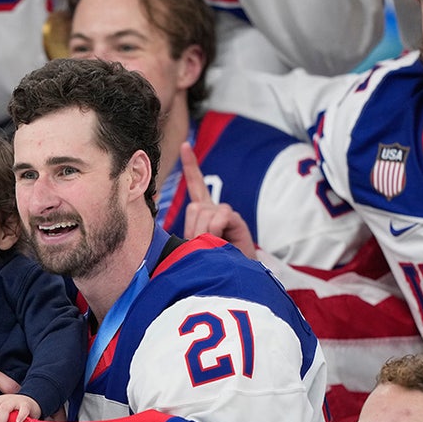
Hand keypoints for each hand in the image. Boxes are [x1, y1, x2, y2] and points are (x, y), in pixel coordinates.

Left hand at [180, 142, 255, 257]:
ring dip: (205, 232)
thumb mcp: (196, 244)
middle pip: (194, 207)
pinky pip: (221, 216)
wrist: (231, 276)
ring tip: (214, 246)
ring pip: (205, 212)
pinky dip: (217, 230)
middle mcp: (214, 209)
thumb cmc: (211, 260)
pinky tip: (224, 241)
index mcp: (203, 211)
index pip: (196, 185)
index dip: (190, 166)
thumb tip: (196, 211)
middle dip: (194, 229)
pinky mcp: (236, 219)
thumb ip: (193, 229)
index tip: (185, 146)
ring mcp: (226, 213)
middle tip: (202, 245)